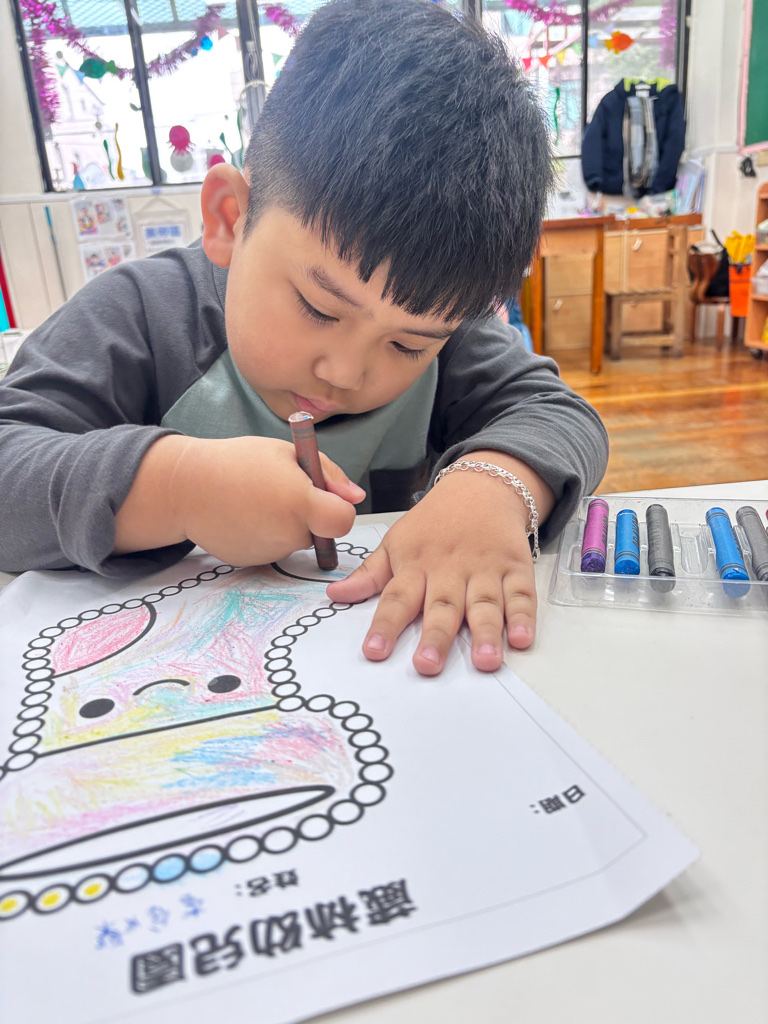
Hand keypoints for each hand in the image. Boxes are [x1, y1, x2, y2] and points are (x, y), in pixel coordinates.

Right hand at [114, 434, 364, 565]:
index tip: (326, 498)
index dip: (340, 510)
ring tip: (258, 501)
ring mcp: (271, 552)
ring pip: (296, 540)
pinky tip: (246, 516)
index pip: (343, 521)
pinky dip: (267, 535)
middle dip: (310, 515)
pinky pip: (275, 549)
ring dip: (288, 524)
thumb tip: (356, 497)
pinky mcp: (255, 563)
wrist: (185, 488)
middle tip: (281, 491)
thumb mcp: (286, 452)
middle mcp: (288, 533)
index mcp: (300, 502)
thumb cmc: (237, 462)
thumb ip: (328, 474)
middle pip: (319, 532)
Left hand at [326, 455, 550, 675]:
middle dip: (435, 637)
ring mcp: (485, 570)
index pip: (397, 598)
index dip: (385, 625)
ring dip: (485, 633)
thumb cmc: (434, 523)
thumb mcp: (396, 542)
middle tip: (428, 666)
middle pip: (442, 607)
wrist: (481, 487)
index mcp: (416, 566)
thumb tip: (334, 594)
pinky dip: (525, 616)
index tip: (374, 652)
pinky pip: (521, 594)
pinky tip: (523, 639)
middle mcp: (450, 571)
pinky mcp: (516, 568)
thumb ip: (369, 575)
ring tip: (484, 661)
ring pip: (485, 604)